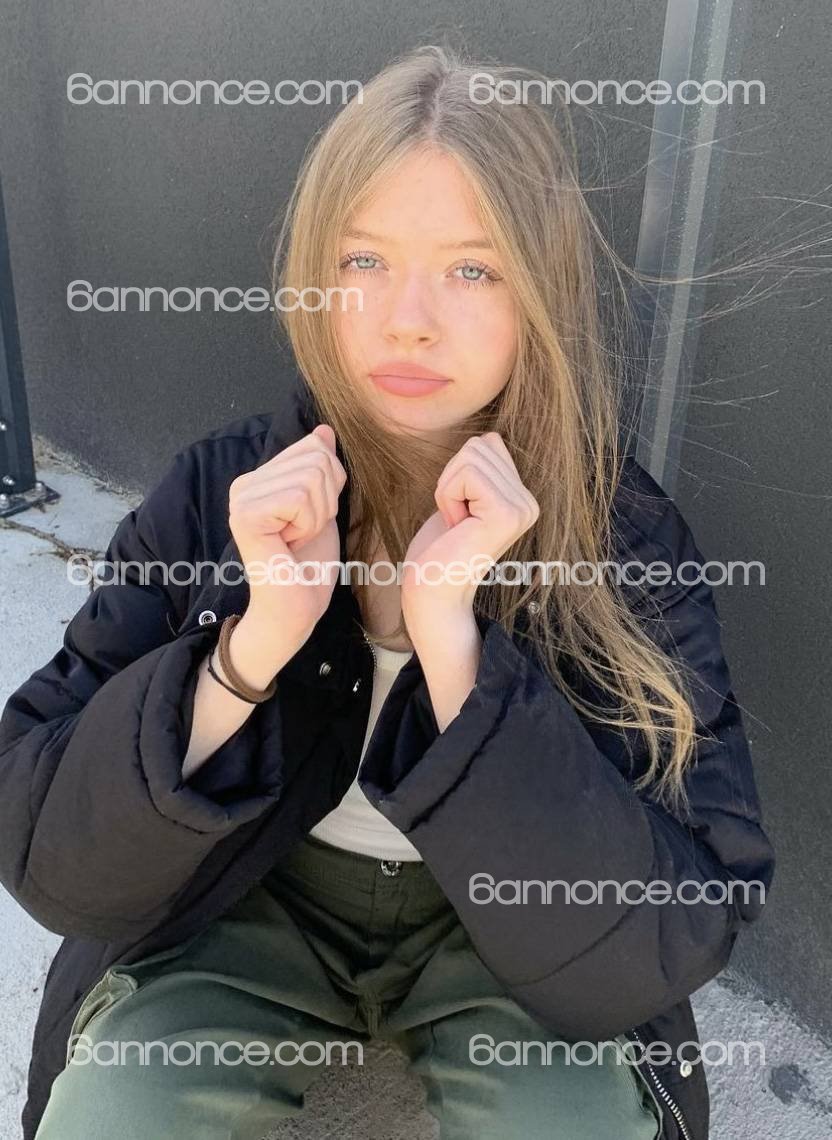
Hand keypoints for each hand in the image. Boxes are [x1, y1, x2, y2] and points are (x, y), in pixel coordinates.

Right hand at [228, 424, 346, 640]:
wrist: (295, 610)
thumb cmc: (308, 566)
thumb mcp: (323, 507)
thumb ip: (321, 469)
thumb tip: (324, 430)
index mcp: (261, 478)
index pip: (315, 446)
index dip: (331, 484)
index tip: (311, 520)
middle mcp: (245, 483)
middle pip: (317, 458)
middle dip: (327, 500)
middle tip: (304, 533)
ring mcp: (241, 497)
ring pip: (312, 477)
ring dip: (318, 516)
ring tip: (297, 539)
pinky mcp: (245, 514)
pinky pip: (300, 498)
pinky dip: (308, 525)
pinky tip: (289, 544)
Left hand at [401, 432, 539, 622]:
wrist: (433, 591)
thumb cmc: (439, 548)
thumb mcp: (463, 498)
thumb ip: (481, 470)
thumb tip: (491, 437)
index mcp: (521, 498)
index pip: (488, 443)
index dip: (458, 471)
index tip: (459, 510)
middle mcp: (529, 503)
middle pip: (480, 445)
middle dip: (451, 478)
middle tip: (455, 519)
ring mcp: (521, 508)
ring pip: (472, 455)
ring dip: (448, 488)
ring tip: (456, 523)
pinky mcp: (506, 513)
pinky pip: (467, 473)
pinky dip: (447, 495)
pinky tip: (456, 526)